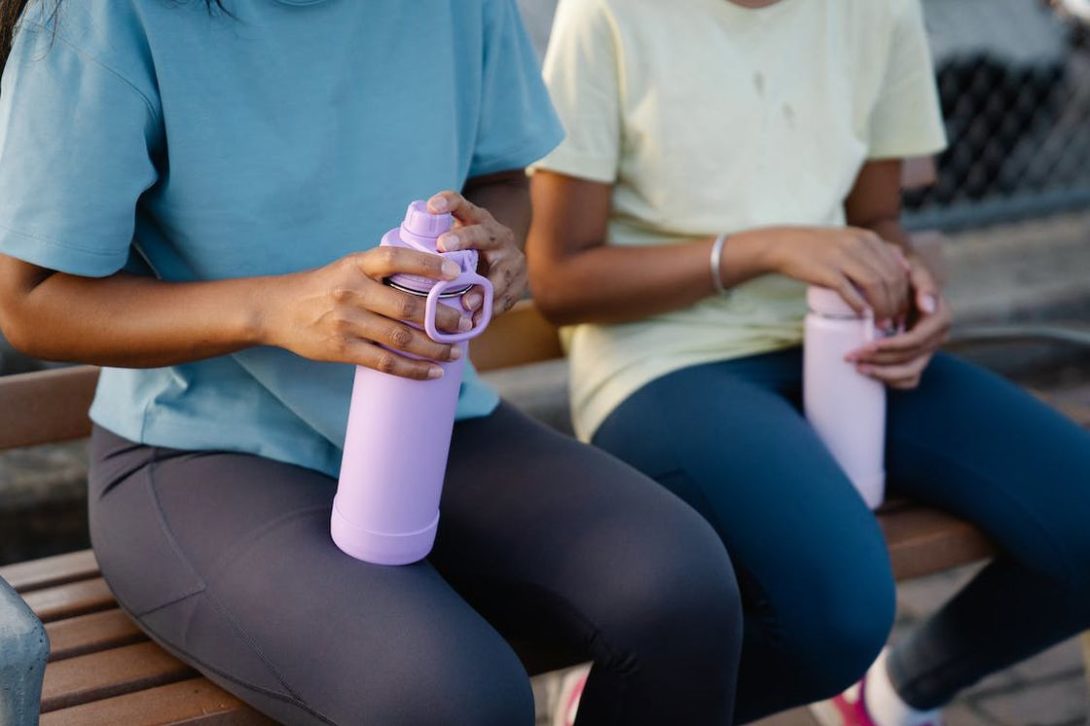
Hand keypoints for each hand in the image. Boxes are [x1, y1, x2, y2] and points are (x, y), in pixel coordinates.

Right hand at [263, 248, 473, 379]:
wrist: (277, 310)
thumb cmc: (324, 287)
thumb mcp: (348, 267)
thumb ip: (382, 272)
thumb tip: (431, 280)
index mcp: (356, 265)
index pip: (396, 259)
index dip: (428, 265)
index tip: (456, 274)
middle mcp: (352, 291)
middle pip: (407, 306)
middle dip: (443, 318)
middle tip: (467, 324)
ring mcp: (347, 322)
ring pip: (401, 338)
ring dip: (434, 347)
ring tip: (455, 352)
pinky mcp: (342, 349)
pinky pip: (385, 362)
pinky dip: (413, 369)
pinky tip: (433, 372)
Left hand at [427, 191, 526, 321]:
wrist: (503, 264)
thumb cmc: (466, 256)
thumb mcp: (454, 242)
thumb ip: (432, 245)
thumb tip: (390, 256)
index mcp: (477, 220)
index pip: (461, 204)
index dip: (447, 202)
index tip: (431, 207)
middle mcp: (497, 234)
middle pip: (481, 233)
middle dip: (462, 239)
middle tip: (442, 246)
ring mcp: (511, 258)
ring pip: (499, 272)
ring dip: (483, 289)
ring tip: (467, 303)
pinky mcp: (519, 282)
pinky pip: (506, 298)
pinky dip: (490, 310)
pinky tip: (478, 321)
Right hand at [764, 226, 910, 321]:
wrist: (785, 245)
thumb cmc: (819, 248)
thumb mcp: (851, 240)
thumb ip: (876, 250)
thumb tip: (903, 267)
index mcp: (869, 239)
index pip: (899, 268)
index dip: (905, 294)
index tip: (903, 311)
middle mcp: (860, 245)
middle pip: (891, 278)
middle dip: (897, 304)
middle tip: (894, 321)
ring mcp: (843, 257)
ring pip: (875, 284)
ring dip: (883, 307)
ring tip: (881, 323)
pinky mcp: (826, 270)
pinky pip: (849, 290)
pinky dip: (860, 305)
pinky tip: (864, 315)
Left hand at [847, 255, 951, 389]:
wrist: (899, 275)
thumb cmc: (902, 270)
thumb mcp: (913, 268)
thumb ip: (924, 282)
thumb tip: (928, 306)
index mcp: (940, 317)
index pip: (916, 341)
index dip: (890, 347)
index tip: (866, 347)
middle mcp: (937, 337)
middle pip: (910, 359)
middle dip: (880, 361)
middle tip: (850, 357)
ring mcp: (928, 350)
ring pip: (910, 373)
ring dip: (883, 374)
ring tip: (857, 368)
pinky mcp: (917, 357)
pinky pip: (909, 380)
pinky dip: (891, 381)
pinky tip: (871, 374)